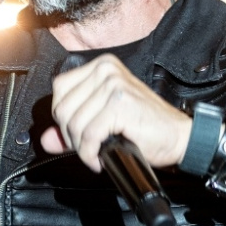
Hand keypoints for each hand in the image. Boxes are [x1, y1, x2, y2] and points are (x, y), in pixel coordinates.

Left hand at [41, 54, 193, 171]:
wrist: (178, 137)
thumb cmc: (147, 128)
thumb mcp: (104, 123)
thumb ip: (73, 129)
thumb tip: (46, 140)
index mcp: (102, 66)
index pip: (60, 89)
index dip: (63, 118)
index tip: (77, 135)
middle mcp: (107, 70)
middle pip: (64, 107)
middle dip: (71, 136)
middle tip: (88, 149)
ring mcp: (114, 85)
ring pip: (74, 123)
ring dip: (82, 148)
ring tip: (96, 154)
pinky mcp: (120, 104)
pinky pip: (89, 134)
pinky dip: (90, 153)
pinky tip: (101, 159)